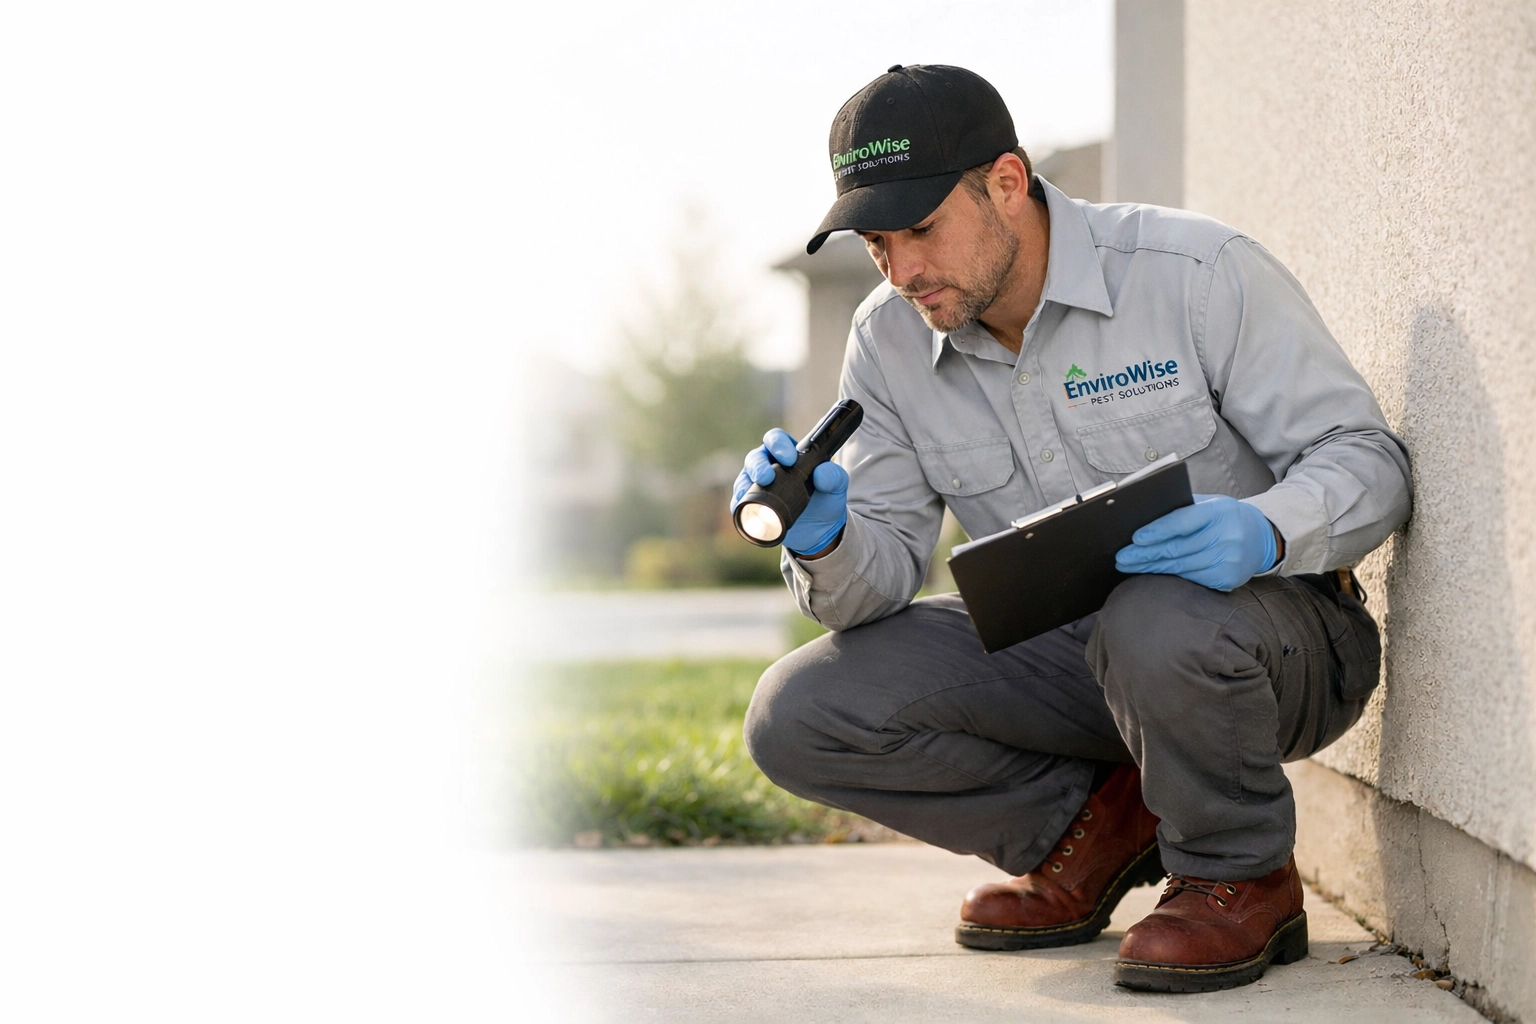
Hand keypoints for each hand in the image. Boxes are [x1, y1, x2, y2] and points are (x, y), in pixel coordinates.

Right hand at [731, 428, 848, 554]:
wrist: (819, 530)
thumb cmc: (826, 501)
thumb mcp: (837, 488)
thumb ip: (834, 476)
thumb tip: (821, 473)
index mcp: (788, 454)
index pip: (776, 439)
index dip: (778, 444)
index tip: (789, 458)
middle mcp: (769, 466)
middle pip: (756, 457)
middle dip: (758, 465)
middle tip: (767, 477)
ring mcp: (758, 486)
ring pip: (745, 477)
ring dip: (747, 482)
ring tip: (756, 492)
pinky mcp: (752, 505)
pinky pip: (740, 501)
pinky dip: (739, 502)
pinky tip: (742, 505)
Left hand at [1115, 493, 1278, 591]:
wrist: (1261, 538)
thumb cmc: (1224, 517)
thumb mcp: (1209, 504)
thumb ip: (1182, 507)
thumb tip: (1142, 514)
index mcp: (1219, 511)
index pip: (1183, 521)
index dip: (1157, 530)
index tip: (1135, 538)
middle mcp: (1227, 535)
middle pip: (1178, 548)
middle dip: (1145, 553)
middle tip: (1121, 557)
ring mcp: (1228, 559)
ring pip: (1181, 566)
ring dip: (1151, 567)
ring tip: (1128, 566)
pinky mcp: (1227, 578)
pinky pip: (1191, 578)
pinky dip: (1168, 575)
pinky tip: (1151, 572)